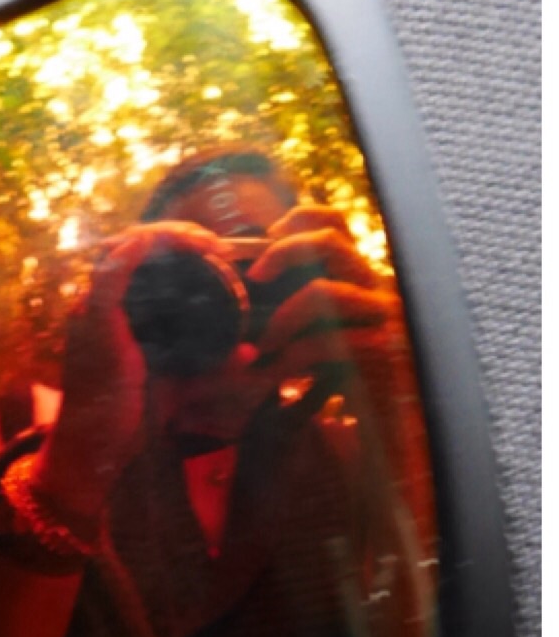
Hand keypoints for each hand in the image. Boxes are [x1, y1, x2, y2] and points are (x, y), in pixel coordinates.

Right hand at [35, 222, 229, 521]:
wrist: (94, 448)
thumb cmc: (128, 417)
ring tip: (201, 241)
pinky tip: (150, 242)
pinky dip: (128, 256)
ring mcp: (91, 313)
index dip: (174, 243)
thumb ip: (211, 369)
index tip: (214, 249)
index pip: (137, 258)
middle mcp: (96, 305)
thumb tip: (249, 353)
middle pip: (130, 247)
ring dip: (162, 238)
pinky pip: (108, 279)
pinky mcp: (94, 326)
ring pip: (120, 252)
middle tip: (213, 241)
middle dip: (173, 235)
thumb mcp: (177, 385)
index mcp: (112, 311)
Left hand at [247, 205, 404, 382]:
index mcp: (359, 275)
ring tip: (263, 346)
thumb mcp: (318, 330)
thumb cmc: (345, 374)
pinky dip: (292, 357)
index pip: (336, 223)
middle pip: (329, 242)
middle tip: (255, 277)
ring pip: (324, 291)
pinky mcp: (384, 351)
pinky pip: (327, 342)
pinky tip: (278, 373)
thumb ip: (295, 304)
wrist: (390, 419)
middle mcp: (377, 287)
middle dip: (282, 253)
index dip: (300, 218)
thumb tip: (246, 284)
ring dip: (282, 318)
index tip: (268, 235)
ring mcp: (385, 317)